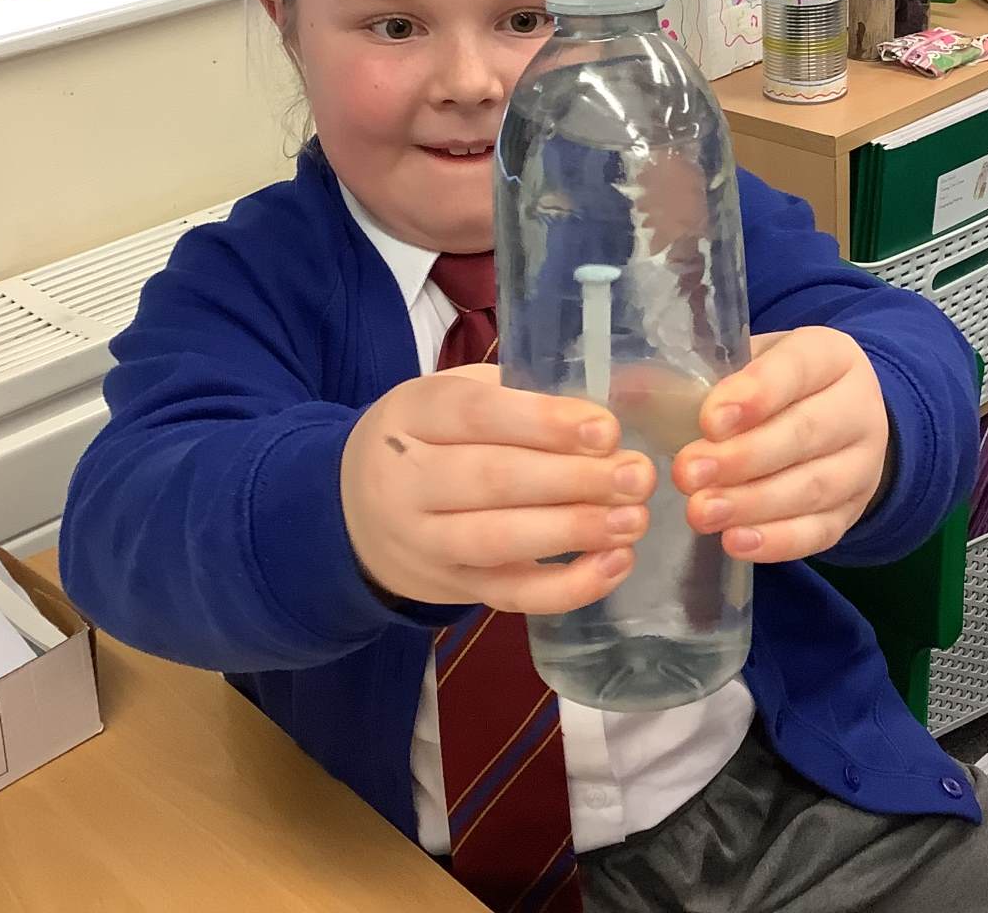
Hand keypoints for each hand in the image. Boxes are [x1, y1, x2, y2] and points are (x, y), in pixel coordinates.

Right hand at [340, 365, 654, 613]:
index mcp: (412, 414)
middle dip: (571, 479)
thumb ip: (515, 393)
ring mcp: (426, 543)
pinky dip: (568, 587)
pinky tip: (617, 563)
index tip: (605, 428)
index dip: (541, 422)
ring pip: (499, 541)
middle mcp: (407, 480)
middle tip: (636, 475)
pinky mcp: (453, 589)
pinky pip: (511, 595)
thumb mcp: (450, 396)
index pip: (474, 415)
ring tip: (634, 518)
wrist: (351, 514)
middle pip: (490, 480)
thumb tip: (603, 400)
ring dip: (574, 531)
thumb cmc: (427, 439)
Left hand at [674, 328, 890, 563]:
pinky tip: (735, 544)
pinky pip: (819, 532)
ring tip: (699, 512)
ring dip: (752, 503)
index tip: (709, 420)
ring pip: (812, 487)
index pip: (799, 367)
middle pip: (806, 433)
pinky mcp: (852, 512)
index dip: (756, 394)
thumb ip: (697, 374)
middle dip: (743, 457)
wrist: (842, 422)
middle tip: (687, 472)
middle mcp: (857, 408)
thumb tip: (627, 391)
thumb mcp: (749, 362)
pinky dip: (777, 541)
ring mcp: (862, 465)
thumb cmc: (778, 386)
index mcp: (831, 356)